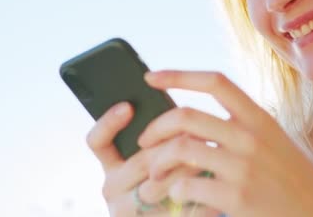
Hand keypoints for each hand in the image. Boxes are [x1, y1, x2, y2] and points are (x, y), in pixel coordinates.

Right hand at [86, 101, 221, 216]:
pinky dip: (199, 194)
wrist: (168, 216)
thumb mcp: (155, 154)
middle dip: (175, 145)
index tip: (128, 106)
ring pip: (159, 184)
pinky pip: (177, 208)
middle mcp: (113, 188)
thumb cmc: (168, 176)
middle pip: (142, 160)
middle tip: (201, 132)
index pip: (97, 141)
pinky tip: (215, 183)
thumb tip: (176, 105)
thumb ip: (158, 136)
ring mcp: (128, 210)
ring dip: (189, 167)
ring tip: (212, 154)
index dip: (109, 123)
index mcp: (111, 165)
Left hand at [139, 70, 312, 216]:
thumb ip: (240, 128)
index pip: (215, 82)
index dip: (178, 75)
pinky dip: (175, 192)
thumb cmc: (293, 180)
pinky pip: (188, 187)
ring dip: (157, 163)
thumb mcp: (273, 142)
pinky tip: (178, 198)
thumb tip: (194, 124)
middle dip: (155, 127)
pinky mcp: (238, 197)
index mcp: (260, 117)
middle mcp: (251, 136)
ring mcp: (244, 166)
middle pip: (186, 116)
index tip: (150, 76)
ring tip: (154, 175)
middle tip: (144, 141)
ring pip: (181, 150)